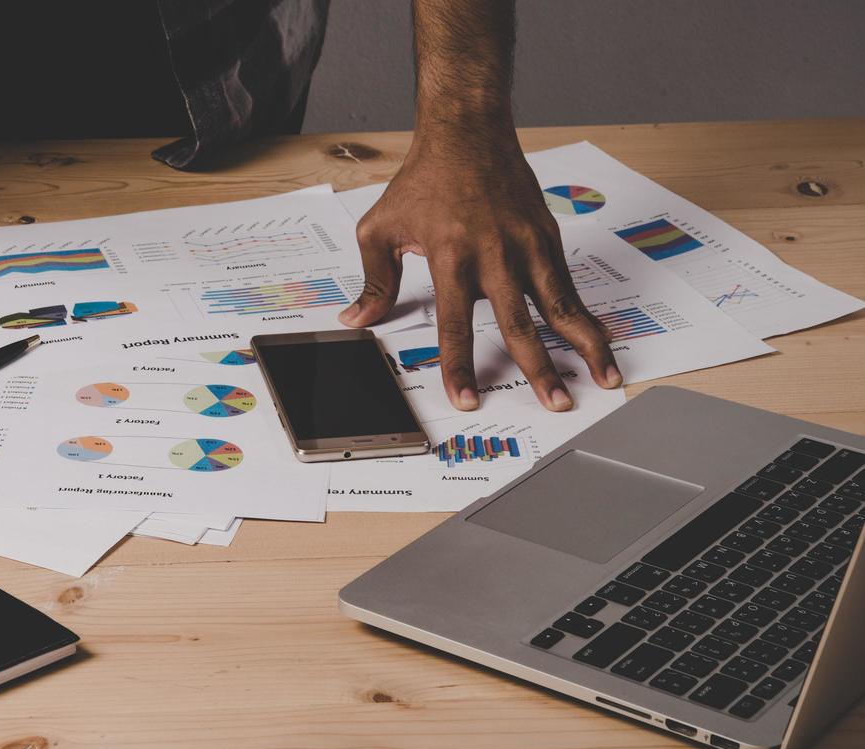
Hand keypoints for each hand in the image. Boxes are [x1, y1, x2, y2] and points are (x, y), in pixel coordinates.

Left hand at [339, 131, 622, 411]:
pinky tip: (599, 338)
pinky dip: (586, 313)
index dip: (460, 366)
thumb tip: (356, 319)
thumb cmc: (423, 179)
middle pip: (520, 324)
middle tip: (556, 404)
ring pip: (561, 305)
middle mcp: (495, 254)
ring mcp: (527, 245)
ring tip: (604, 378)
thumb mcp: (381, 229)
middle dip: (540, 369)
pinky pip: (568, 284)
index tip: (467, 399)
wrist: (467, 130)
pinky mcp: (547, 236)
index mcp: (451, 257)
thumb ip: (374, 281)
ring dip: (584, 345)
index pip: (455, 325)